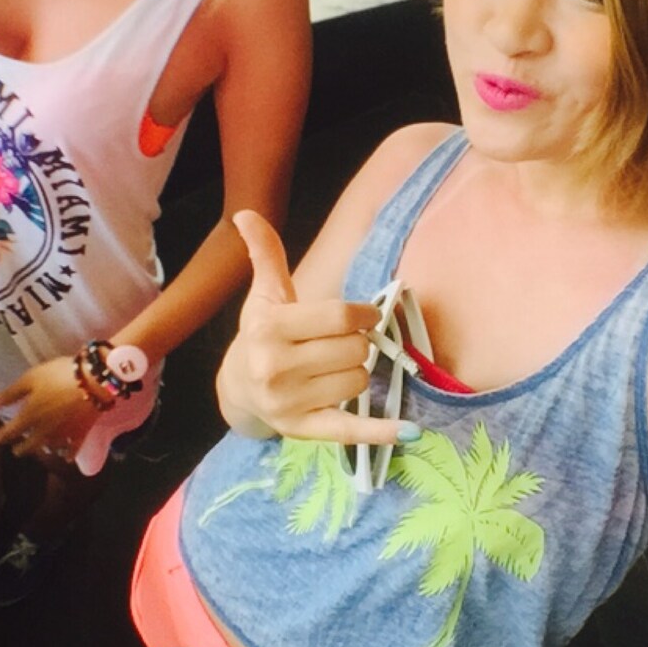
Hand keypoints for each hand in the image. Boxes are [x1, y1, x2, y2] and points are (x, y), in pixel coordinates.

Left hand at [0, 357, 95, 460]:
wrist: (93, 380)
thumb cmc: (58, 375)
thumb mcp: (30, 378)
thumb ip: (10, 394)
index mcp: (29, 417)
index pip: (9, 432)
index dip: (0, 437)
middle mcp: (43, 432)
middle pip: (28, 447)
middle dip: (20, 449)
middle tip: (16, 449)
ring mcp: (63, 435)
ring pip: (48, 449)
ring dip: (42, 450)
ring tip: (39, 448)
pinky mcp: (81, 434)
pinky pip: (72, 450)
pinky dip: (68, 454)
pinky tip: (66, 456)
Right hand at [217, 210, 411, 445]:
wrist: (238, 387)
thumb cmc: (262, 333)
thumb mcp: (265, 293)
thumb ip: (265, 253)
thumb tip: (245, 214)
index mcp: (269, 328)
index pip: (339, 317)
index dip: (364, 314)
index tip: (367, 314)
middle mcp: (275, 367)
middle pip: (354, 350)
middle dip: (358, 343)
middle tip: (342, 343)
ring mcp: (288, 402)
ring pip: (358, 381)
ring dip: (358, 372)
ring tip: (334, 368)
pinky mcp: (302, 430)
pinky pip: (350, 431)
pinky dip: (380, 432)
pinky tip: (409, 433)